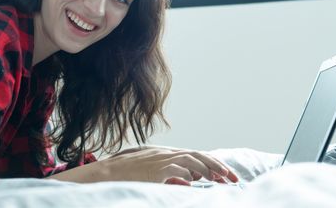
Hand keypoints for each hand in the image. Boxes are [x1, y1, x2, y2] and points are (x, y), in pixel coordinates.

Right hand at [50, 146, 238, 185]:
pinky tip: (198, 182)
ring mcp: (158, 160)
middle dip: (217, 165)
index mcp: (164, 154)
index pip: (194, 155)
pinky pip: (176, 169)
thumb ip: (167, 173)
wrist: (103, 175)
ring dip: (209, 169)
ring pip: (190, 159)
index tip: (226, 175)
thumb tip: (188, 181)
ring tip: (223, 180)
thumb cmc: (124, 176)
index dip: (212, 164)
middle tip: (233, 178)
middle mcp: (164, 154)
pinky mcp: (153, 170)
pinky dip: (189, 174)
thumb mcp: (148, 172)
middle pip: (197, 154)